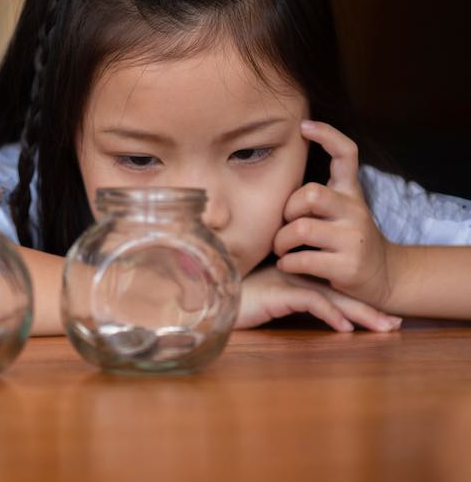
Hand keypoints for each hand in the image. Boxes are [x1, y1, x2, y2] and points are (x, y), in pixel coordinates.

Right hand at [235, 265, 401, 331]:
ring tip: (384, 328)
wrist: (209, 298)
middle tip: (396, 323)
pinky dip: (331, 315)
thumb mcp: (268, 301)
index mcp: (297, 276)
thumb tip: (318, 317)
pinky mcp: (279, 292)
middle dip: (370, 309)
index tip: (383, 318)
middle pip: (342, 291)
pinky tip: (345, 329)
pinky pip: (312, 302)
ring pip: (334, 296)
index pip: (335, 287)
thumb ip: (289, 301)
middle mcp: (298, 275)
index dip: (360, 302)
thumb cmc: (235, 300)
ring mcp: (289, 282)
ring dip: (361, 314)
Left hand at [274, 120, 395, 306]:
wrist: (383, 278)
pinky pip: (302, 259)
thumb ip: (316, 195)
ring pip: (300, 229)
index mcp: (351, 193)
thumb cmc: (345, 241)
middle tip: (284, 225)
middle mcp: (355, 211)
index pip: (346, 153)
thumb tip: (273, 167)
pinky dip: (287, 263)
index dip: (327, 135)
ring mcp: (354, 239)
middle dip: (287, 209)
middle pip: (311, 194)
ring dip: (280, 242)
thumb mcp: (339, 212)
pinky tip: (289, 265)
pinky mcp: (349, 267)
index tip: (304, 126)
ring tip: (281, 249)